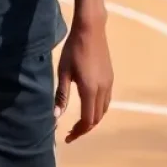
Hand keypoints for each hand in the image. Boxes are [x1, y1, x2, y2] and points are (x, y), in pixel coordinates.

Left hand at [55, 17, 112, 142]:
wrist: (90, 29)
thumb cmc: (73, 49)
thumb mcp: (63, 72)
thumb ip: (61, 95)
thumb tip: (56, 116)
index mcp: (90, 91)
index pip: (87, 120)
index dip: (78, 131)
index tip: (67, 137)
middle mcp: (103, 90)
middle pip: (97, 118)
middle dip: (85, 128)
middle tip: (71, 131)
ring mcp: (109, 83)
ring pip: (104, 110)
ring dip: (93, 119)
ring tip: (79, 121)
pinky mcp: (110, 77)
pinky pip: (107, 100)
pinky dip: (98, 108)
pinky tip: (88, 104)